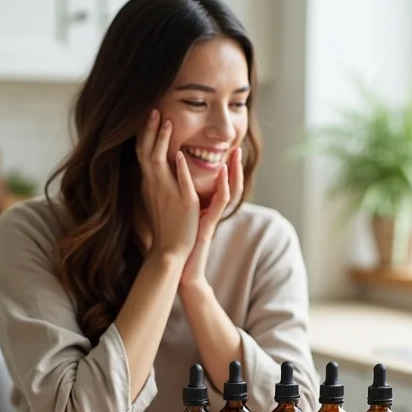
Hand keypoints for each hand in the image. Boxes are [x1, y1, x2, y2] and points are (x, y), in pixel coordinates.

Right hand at [136, 109, 199, 261]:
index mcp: (149, 184)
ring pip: (159, 161)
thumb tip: (151, 171)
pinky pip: (180, 182)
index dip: (144, 134)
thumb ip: (155, 184)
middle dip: (149, 130)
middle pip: (147, 152)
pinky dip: (180, 168)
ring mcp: (167, 193)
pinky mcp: (183, 202)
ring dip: (162, 140)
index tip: (145, 116)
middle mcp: (154, 185)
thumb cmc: (164, 228)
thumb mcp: (156, 202)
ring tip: (165, 120)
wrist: (169, 252)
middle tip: (152, 109)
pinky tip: (180, 154)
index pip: (143, 154)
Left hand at [180, 147, 244, 288]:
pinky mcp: (209, 225)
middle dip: (236, 166)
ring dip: (234, 172)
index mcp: (207, 208)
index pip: (221, 184)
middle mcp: (213, 212)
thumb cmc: (177, 241)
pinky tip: (221, 170)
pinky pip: (220, 203)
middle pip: (231, 185)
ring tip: (235, 155)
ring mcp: (213, 218)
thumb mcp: (181, 215)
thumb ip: (182, 199)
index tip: (226, 150)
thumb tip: (173, 179)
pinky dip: (222, 185)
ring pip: (231, 192)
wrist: (175, 265)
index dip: (226, 168)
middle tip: (238, 147)